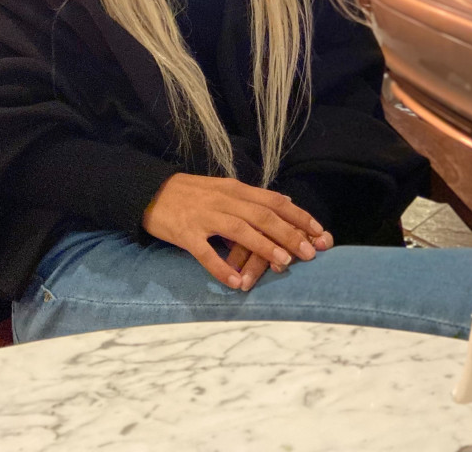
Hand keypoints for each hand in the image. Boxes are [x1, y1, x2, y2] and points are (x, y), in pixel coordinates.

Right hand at [141, 173, 332, 289]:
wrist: (150, 191)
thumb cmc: (191, 194)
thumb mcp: (223, 188)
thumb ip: (252, 197)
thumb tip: (285, 202)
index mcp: (234, 189)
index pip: (273, 201)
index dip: (298, 216)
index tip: (320, 232)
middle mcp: (222, 200)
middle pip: (261, 215)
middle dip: (289, 233)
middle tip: (311, 253)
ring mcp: (203, 216)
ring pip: (239, 229)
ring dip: (263, 246)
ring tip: (284, 263)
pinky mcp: (185, 233)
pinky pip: (205, 252)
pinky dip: (221, 268)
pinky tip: (236, 283)